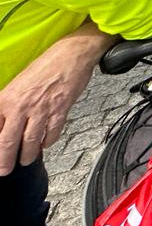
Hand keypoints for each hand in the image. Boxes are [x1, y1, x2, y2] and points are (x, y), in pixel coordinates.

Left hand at [0, 26, 106, 172]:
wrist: (71, 54)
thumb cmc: (45, 66)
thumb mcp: (18, 83)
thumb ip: (9, 104)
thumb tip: (4, 123)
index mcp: (7, 99)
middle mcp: (21, 107)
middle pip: (8, 142)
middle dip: (5, 160)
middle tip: (4, 170)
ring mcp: (41, 110)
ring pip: (30, 141)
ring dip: (27, 155)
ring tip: (26, 160)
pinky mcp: (59, 111)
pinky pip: (51, 133)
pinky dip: (48, 142)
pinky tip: (45, 144)